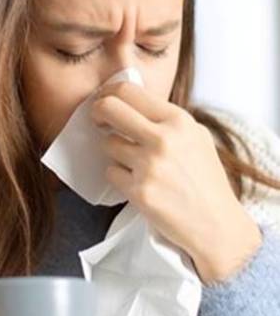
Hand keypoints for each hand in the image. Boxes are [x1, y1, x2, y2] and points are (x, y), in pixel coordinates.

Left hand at [91, 81, 262, 283]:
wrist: (216, 224)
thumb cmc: (206, 180)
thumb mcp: (196, 137)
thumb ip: (165, 119)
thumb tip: (129, 104)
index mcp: (178, 120)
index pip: (129, 90)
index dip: (109, 94)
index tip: (106, 102)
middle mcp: (164, 139)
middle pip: (109, 108)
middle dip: (97, 113)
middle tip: (99, 122)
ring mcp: (150, 165)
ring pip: (107, 144)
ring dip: (114, 153)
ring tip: (135, 163)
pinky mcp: (139, 191)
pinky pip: (111, 172)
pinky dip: (119, 177)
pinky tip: (138, 183)